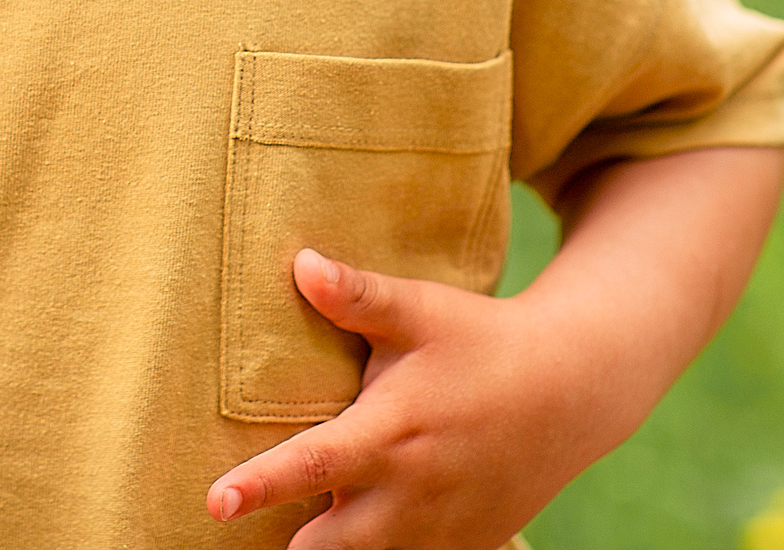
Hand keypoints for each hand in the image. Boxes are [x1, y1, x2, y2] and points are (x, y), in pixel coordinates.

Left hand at [206, 249, 622, 549]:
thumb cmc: (481, 341)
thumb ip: (358, 295)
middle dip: (290, 545)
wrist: (570, 392)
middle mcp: (410, 493)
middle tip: (249, 531)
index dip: (260, 486)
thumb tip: (300, 263)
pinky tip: (364, 529)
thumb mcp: (422, 310)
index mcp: (391, 432)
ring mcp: (439, 529)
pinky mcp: (463, 546)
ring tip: (304, 530)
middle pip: (329, 547)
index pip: (313, 465)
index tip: (214, 503)